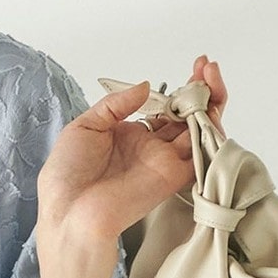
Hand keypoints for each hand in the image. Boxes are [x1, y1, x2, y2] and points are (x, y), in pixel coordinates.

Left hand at [36, 56, 229, 244]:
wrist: (68, 211)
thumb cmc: (66, 176)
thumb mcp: (84, 126)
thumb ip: (116, 104)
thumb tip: (145, 86)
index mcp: (129, 136)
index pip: (164, 108)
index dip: (180, 89)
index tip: (195, 66)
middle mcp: (151, 148)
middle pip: (187, 116)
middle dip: (201, 90)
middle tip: (207, 66)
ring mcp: (164, 162)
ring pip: (200, 131)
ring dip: (212, 104)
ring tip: (212, 78)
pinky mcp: (173, 177)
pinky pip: (202, 154)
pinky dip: (211, 132)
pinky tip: (211, 106)